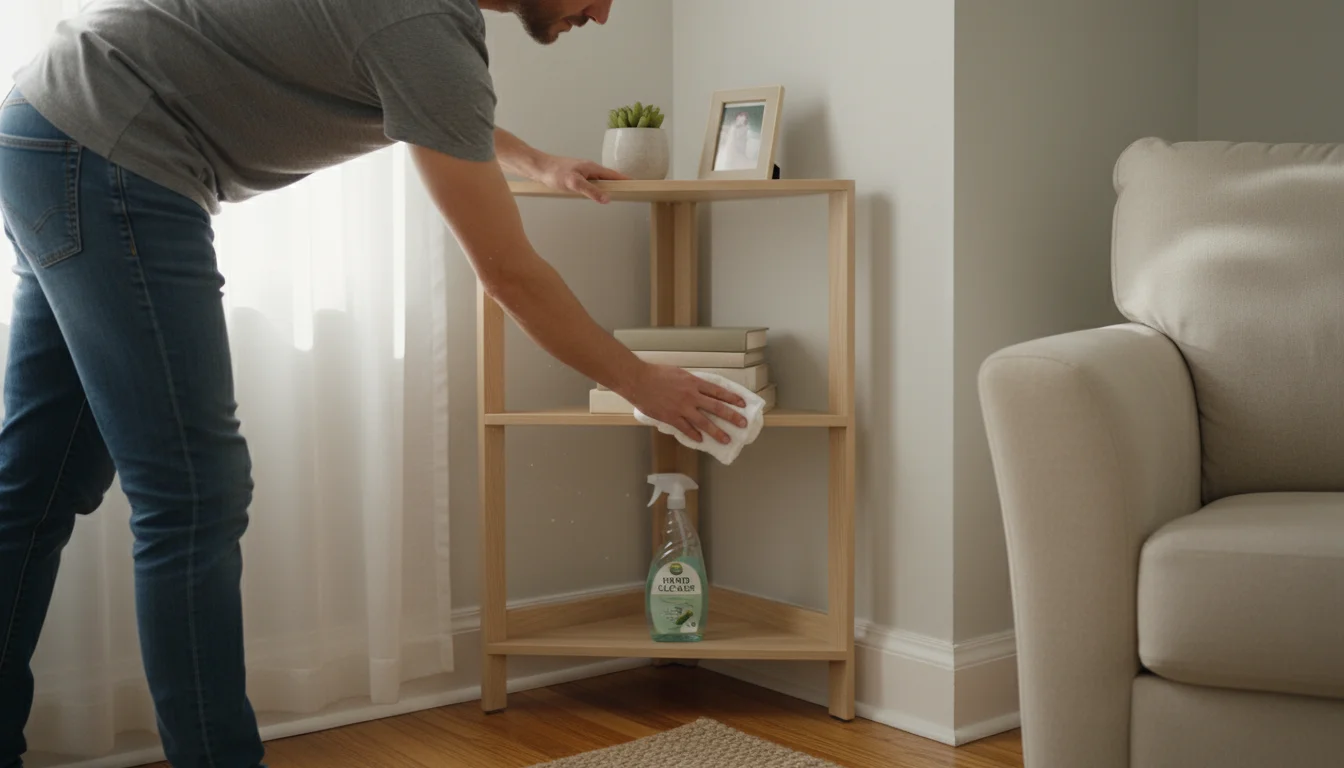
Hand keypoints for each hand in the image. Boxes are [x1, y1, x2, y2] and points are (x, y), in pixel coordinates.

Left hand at [535, 155, 629, 202]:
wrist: (538, 167)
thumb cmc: (555, 173)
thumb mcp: (574, 183)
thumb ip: (591, 191)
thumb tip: (608, 199)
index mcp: (592, 168)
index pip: (614, 175)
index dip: (625, 180)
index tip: (637, 185)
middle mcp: (589, 168)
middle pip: (608, 178)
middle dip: (618, 185)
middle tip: (629, 194)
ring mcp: (582, 172)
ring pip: (599, 181)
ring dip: (607, 187)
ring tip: (615, 196)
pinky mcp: (575, 176)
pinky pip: (590, 183)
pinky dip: (596, 189)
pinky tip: (593, 195)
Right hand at [623, 364, 748, 443]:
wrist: (638, 380)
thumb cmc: (656, 373)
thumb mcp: (678, 373)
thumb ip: (690, 383)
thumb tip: (699, 390)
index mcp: (693, 382)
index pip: (718, 391)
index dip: (732, 398)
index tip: (743, 404)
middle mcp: (691, 395)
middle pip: (716, 407)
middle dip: (732, 416)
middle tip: (743, 423)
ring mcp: (681, 408)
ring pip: (704, 422)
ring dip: (717, 432)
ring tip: (726, 439)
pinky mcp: (671, 417)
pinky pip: (685, 428)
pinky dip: (694, 435)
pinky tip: (700, 440)